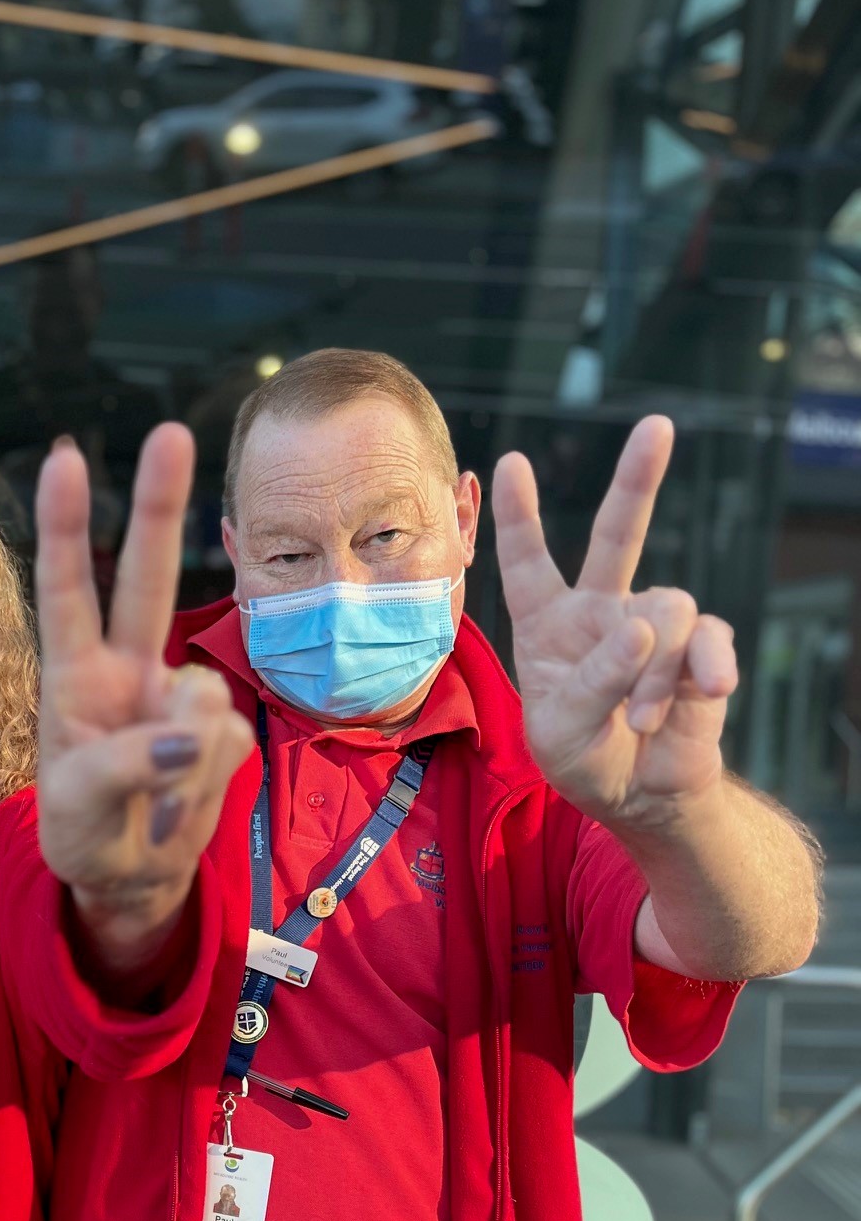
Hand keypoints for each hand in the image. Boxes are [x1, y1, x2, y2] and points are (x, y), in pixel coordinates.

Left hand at [34, 426, 253, 955]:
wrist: (130, 878)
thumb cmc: (84, 831)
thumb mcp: (79, 806)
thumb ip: (128, 764)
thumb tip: (194, 732)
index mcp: (74, 675)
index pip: (67, 590)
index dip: (65, 527)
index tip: (64, 459)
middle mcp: (127, 668)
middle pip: (147, 577)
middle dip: (159, 505)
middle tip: (168, 430)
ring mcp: (177, 697)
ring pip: (201, 702)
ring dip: (179, 768)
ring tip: (147, 809)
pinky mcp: (219, 732)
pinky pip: (227, 746)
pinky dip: (201, 790)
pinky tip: (174, 812)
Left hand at [494, 417, 738, 827]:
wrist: (643, 794)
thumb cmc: (585, 759)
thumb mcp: (563, 731)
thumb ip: (594, 681)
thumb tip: (643, 629)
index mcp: (548, 626)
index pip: (528, 564)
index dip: (519, 516)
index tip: (511, 463)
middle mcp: (601, 611)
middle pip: (618, 534)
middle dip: (638, 479)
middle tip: (658, 426)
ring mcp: (655, 624)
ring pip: (665, 613)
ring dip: (653, 673)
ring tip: (643, 720)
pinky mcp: (701, 646)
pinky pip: (709, 638)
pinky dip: (706, 668)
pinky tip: (708, 692)